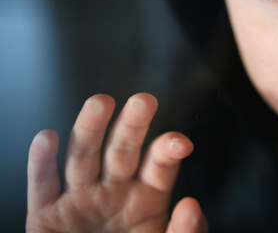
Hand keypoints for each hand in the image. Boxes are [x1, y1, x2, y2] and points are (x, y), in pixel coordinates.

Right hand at [26, 93, 207, 232]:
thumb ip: (186, 232)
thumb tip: (191, 206)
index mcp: (148, 197)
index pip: (159, 164)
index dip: (168, 149)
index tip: (180, 143)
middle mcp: (114, 190)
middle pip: (123, 150)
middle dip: (133, 125)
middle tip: (144, 101)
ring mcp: (80, 199)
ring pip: (83, 157)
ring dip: (90, 129)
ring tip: (100, 104)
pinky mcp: (46, 216)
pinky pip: (42, 186)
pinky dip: (41, 162)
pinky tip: (48, 138)